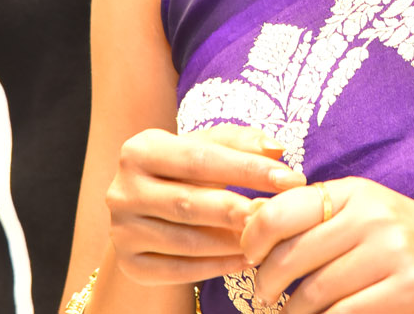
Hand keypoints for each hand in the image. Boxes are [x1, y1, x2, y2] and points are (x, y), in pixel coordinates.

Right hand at [106, 123, 306, 286]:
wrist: (141, 205)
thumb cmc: (182, 168)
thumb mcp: (205, 144)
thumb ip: (240, 142)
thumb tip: (277, 147)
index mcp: (140, 149)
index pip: (201, 158)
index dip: (248, 168)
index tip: (290, 178)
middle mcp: (123, 190)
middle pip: (190, 203)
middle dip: (239, 210)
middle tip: (277, 215)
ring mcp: (122, 230)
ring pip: (186, 241)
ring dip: (231, 243)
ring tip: (266, 238)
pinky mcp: (130, 263)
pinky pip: (178, 271)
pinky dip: (215, 267)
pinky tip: (245, 259)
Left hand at [242, 176, 413, 313]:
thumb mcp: (372, 215)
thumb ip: (325, 218)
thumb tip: (254, 229)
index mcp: (358, 191)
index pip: (283, 209)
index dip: (253, 238)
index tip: (247, 258)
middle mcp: (373, 215)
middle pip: (290, 255)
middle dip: (265, 285)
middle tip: (262, 298)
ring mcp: (392, 252)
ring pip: (312, 294)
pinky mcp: (408, 291)